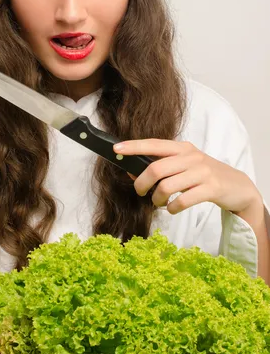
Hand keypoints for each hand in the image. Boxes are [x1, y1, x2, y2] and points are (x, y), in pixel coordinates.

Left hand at [113, 139, 260, 215]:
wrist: (237, 186)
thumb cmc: (203, 176)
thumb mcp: (183, 166)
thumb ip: (160, 166)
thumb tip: (130, 172)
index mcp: (182, 148)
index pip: (153, 144)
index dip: (133, 147)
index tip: (116, 149)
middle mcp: (191, 157)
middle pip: (156, 169)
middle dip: (141, 183)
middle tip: (140, 192)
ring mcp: (202, 172)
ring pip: (166, 186)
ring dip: (156, 199)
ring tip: (159, 202)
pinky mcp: (210, 188)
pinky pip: (182, 201)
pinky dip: (172, 208)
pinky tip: (172, 208)